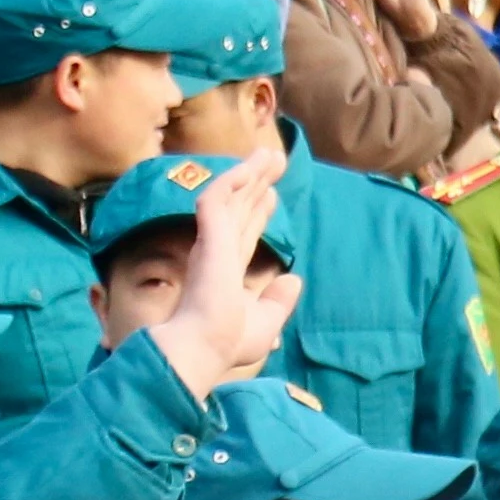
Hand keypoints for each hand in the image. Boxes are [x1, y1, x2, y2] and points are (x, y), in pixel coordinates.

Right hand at [146, 148, 299, 393]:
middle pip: (240, 208)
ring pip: (230, 196)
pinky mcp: (209, 236)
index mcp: (226, 271)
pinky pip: (218, 197)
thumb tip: (293, 279)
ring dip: (249, 173)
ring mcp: (212, 242)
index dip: (258, 212)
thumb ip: (277, 300)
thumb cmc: (227, 342)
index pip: (244, 233)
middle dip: (256, 183)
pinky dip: (232, 179)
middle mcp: (217, 252)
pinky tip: (248, 166)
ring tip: (271, 153)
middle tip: (273, 159)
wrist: (206, 346)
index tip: (271, 193)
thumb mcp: (264, 323)